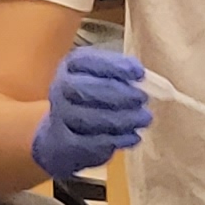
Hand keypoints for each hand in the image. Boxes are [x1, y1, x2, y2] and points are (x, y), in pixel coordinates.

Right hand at [29, 47, 152, 180]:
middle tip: (142, 98)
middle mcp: (60, 88)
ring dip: (121, 119)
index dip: (113, 65)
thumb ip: (122, 75)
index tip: (139, 73)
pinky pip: (89, 143)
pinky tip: (134, 137)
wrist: (66, 135)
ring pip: (87, 118)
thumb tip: (142, 76)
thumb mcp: (106, 79)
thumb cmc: (95, 99)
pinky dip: (115, 140)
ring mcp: (59, 116)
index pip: (85, 60)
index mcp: (72, 66)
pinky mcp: (64, 144)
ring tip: (144, 119)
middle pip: (82, 89)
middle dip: (117, 94)